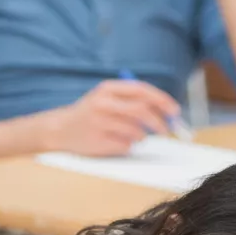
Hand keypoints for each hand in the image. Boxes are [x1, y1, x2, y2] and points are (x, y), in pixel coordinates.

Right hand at [39, 79, 181, 155]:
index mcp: (107, 88)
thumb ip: (133, 99)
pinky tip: (116, 141)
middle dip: (159, 122)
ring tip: (132, 135)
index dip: (162, 100)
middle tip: (167, 130)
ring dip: (141, 136)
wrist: (60, 129)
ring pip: (136, 131)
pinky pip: (126, 145)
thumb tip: (166, 110)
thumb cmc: (91, 112)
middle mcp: (102, 103)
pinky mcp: (98, 141)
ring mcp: (99, 123)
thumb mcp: (107, 97)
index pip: (141, 90)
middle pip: (141, 111)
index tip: (175, 110)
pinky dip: (128, 145)